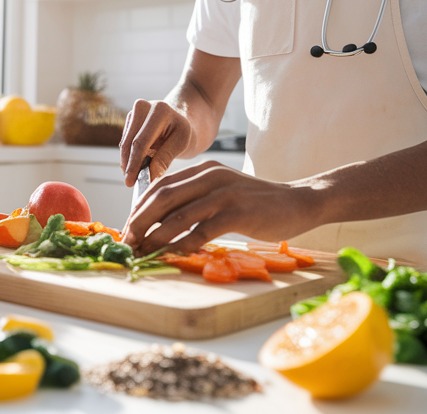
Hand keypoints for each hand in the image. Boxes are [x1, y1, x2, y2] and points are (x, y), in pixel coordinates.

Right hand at [119, 99, 193, 186]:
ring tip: (137, 176)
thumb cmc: (185, 132)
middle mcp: (143, 106)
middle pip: (129, 142)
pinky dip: (129, 156)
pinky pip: (125, 142)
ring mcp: (134, 112)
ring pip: (124, 143)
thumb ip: (165, 158)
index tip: (131, 182)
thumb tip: (149, 176)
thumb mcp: (182, 144)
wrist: (183, 120)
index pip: (141, 142)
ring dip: (128, 162)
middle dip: (129, 165)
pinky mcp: (129, 120)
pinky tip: (137, 165)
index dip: (134, 164)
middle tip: (131, 183)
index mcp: (159, 110)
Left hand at [122, 160, 319, 254]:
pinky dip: (184, 244)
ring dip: (156, 236)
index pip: (160, 186)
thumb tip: (163, 222)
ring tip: (142, 251)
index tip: (127, 228)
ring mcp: (224, 193)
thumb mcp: (224, 191)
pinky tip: (173, 255)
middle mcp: (209, 177)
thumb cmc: (258, 203)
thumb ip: (198, 199)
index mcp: (203, 170)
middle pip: (163, 197)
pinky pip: (202, 230)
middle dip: (139, 220)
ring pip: (178, 215)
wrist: (299, 202)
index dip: (139, 207)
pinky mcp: (237, 212)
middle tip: (127, 241)